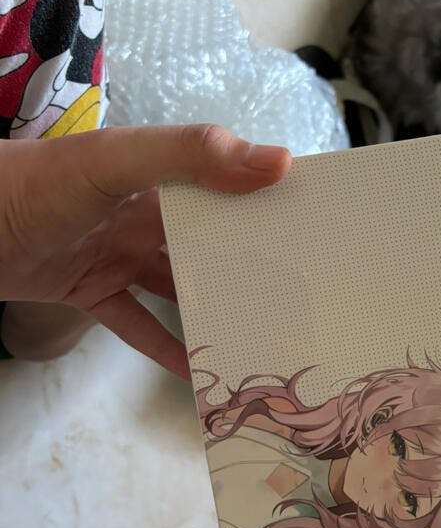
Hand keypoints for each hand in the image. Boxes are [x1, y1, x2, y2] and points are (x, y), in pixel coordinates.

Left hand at [0, 125, 290, 378]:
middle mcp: (143, 213)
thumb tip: (279, 162)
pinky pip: (138, 324)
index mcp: (157, 175)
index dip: (265, 197)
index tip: (316, 224)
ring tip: (260, 333)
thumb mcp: (116, 160)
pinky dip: (166, 347)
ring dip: (213, 306)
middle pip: (208, 240)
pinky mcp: (92, 291)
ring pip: (178, 285)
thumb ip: (191, 155)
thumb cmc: (37, 185)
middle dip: (249, 261)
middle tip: (300, 290)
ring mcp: (118, 254)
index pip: (225, 183)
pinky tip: (199, 372)